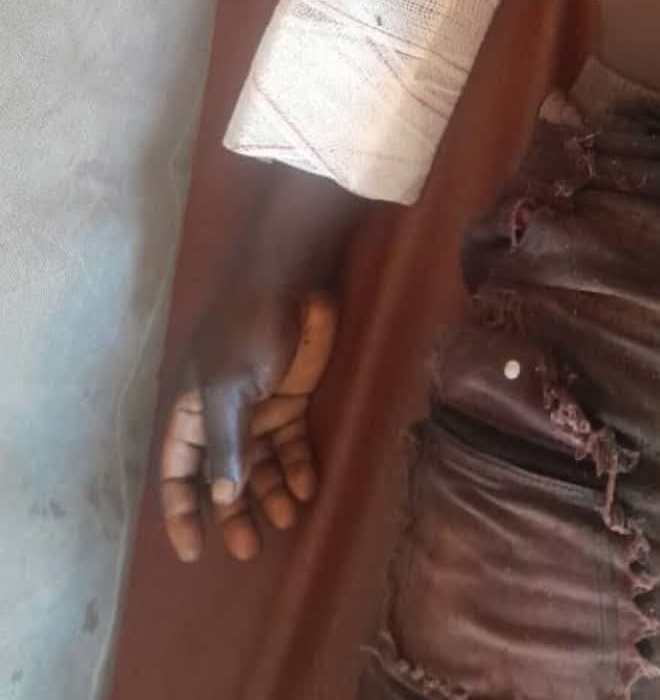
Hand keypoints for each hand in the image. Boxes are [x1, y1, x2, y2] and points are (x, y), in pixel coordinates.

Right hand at [160, 286, 336, 561]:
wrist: (293, 280)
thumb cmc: (248, 328)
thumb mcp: (228, 386)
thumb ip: (225, 442)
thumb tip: (220, 498)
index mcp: (190, 412)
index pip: (178, 473)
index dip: (182, 513)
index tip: (194, 553)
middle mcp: (221, 417)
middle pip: (223, 478)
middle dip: (234, 515)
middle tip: (250, 550)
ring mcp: (258, 408)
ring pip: (260, 465)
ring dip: (270, 494)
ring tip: (286, 522)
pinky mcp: (292, 399)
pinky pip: (291, 444)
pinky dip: (298, 467)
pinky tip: (308, 488)